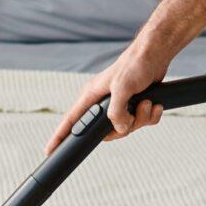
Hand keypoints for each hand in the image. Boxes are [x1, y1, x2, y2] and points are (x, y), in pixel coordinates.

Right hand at [44, 40, 169, 152]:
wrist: (155, 54)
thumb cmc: (135, 64)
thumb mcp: (122, 87)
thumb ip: (116, 112)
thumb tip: (120, 128)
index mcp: (92, 96)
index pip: (71, 120)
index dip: (60, 136)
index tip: (49, 151)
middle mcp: (103, 102)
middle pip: (106, 131)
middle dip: (125, 127)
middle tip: (134, 115)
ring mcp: (119, 105)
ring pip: (127, 127)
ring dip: (141, 118)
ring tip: (148, 103)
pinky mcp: (135, 105)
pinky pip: (141, 121)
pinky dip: (151, 116)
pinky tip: (156, 105)